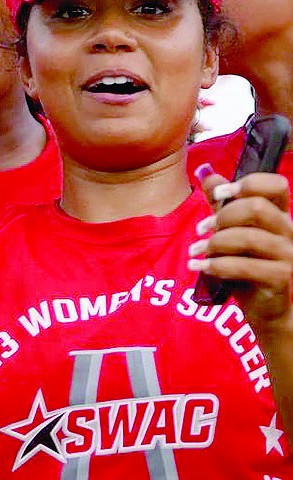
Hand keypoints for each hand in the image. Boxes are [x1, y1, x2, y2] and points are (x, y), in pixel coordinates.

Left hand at [190, 167, 292, 331]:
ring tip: (197, 251)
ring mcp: (288, 255)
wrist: (266, 308)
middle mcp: (288, 231)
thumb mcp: (231, 230)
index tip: (220, 195)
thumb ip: (220, 203)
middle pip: (257, 208)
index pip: (276, 185)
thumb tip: (204, 171)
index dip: (247, 183)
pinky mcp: (281, 278)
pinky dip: (217, 265)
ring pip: (250, 237)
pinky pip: (246, 266)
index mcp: (278, 215)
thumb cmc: (248, 265)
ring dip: (215, 243)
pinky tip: (200, 267)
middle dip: (222, 216)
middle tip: (202, 230)